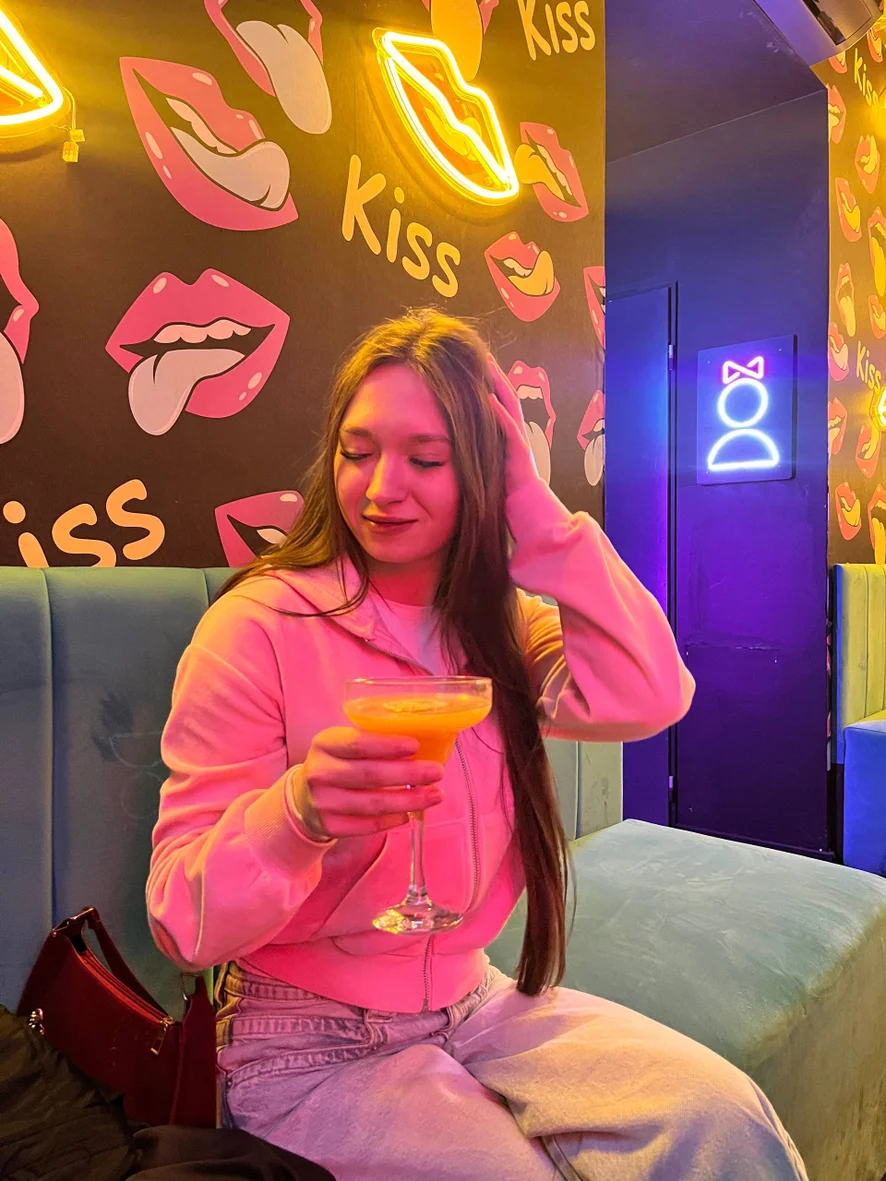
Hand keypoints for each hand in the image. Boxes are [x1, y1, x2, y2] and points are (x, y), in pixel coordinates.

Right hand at [289, 727, 443, 838]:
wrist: (304, 799)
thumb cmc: (337, 764)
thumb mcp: (343, 745)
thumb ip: (373, 741)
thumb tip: (423, 743)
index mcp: (325, 744)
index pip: (357, 744)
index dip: (387, 746)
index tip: (415, 746)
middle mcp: (319, 773)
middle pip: (370, 775)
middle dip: (408, 774)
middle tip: (437, 772)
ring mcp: (322, 802)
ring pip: (373, 803)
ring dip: (409, 800)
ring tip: (435, 795)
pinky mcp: (329, 827)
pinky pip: (367, 825)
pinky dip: (392, 820)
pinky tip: (410, 814)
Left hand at [487, 354, 541, 495]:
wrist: (525, 504)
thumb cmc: (506, 487)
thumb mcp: (490, 460)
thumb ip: (483, 446)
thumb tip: (463, 437)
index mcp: (510, 432)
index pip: (502, 401)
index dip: (492, 383)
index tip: (480, 366)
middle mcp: (517, 431)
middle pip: (508, 396)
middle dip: (497, 375)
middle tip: (484, 355)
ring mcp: (520, 438)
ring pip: (511, 405)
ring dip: (500, 385)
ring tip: (488, 366)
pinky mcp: (520, 451)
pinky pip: (510, 428)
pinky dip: (500, 412)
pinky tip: (490, 398)